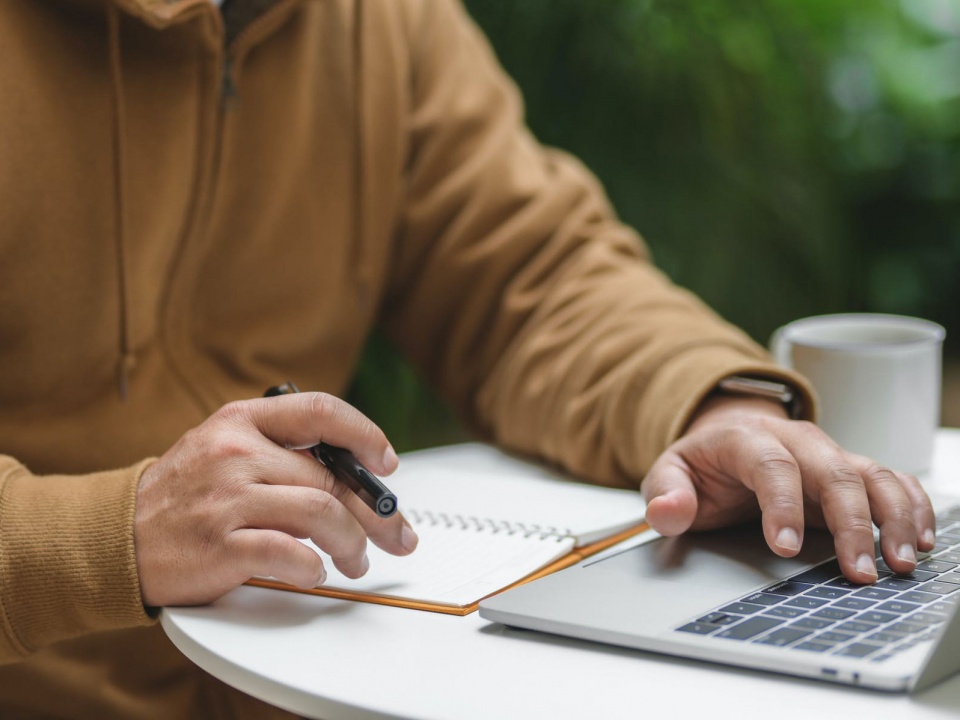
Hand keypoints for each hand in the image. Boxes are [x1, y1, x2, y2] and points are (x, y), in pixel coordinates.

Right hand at [134, 392, 418, 606]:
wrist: (116, 537)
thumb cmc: (181, 496)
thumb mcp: (223, 450)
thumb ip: (281, 453)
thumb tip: (355, 476)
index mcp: (241, 421)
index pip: (320, 411)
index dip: (364, 434)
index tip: (386, 461)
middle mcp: (236, 453)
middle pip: (332, 476)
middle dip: (376, 513)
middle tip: (394, 534)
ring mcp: (227, 499)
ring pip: (321, 513)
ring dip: (352, 543)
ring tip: (356, 560)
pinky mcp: (219, 545)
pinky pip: (290, 554)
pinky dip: (313, 568)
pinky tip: (313, 572)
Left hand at [642, 395, 935, 583]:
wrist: (728, 438)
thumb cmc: (703, 464)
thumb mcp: (670, 474)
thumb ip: (665, 493)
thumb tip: (668, 512)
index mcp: (746, 438)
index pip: (771, 465)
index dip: (782, 505)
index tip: (784, 547)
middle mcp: (795, 441)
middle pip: (833, 471)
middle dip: (852, 522)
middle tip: (860, 572)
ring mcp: (827, 454)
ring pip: (871, 473)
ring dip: (893, 516)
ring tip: (900, 562)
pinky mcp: (849, 470)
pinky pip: (891, 479)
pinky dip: (912, 505)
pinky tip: (921, 539)